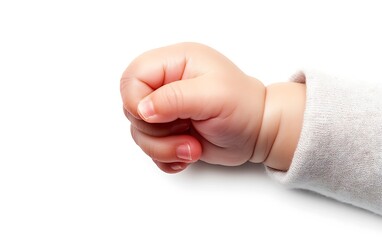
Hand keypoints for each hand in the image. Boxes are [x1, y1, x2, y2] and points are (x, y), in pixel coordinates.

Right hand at [121, 43, 264, 172]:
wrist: (259, 131)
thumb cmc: (244, 107)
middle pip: (132, 110)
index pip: (132, 78)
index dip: (137, 102)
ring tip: (193, 147)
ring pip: (139, 133)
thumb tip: (142, 109)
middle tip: (187, 131)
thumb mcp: (213, 95)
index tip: (163, 118)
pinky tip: (188, 154)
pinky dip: (166, 157)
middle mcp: (166, 84)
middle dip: (157, 131)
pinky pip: (150, 148)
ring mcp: (166, 109)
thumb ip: (174, 98)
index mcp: (175, 63)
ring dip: (164, 148)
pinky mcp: (169, 131)